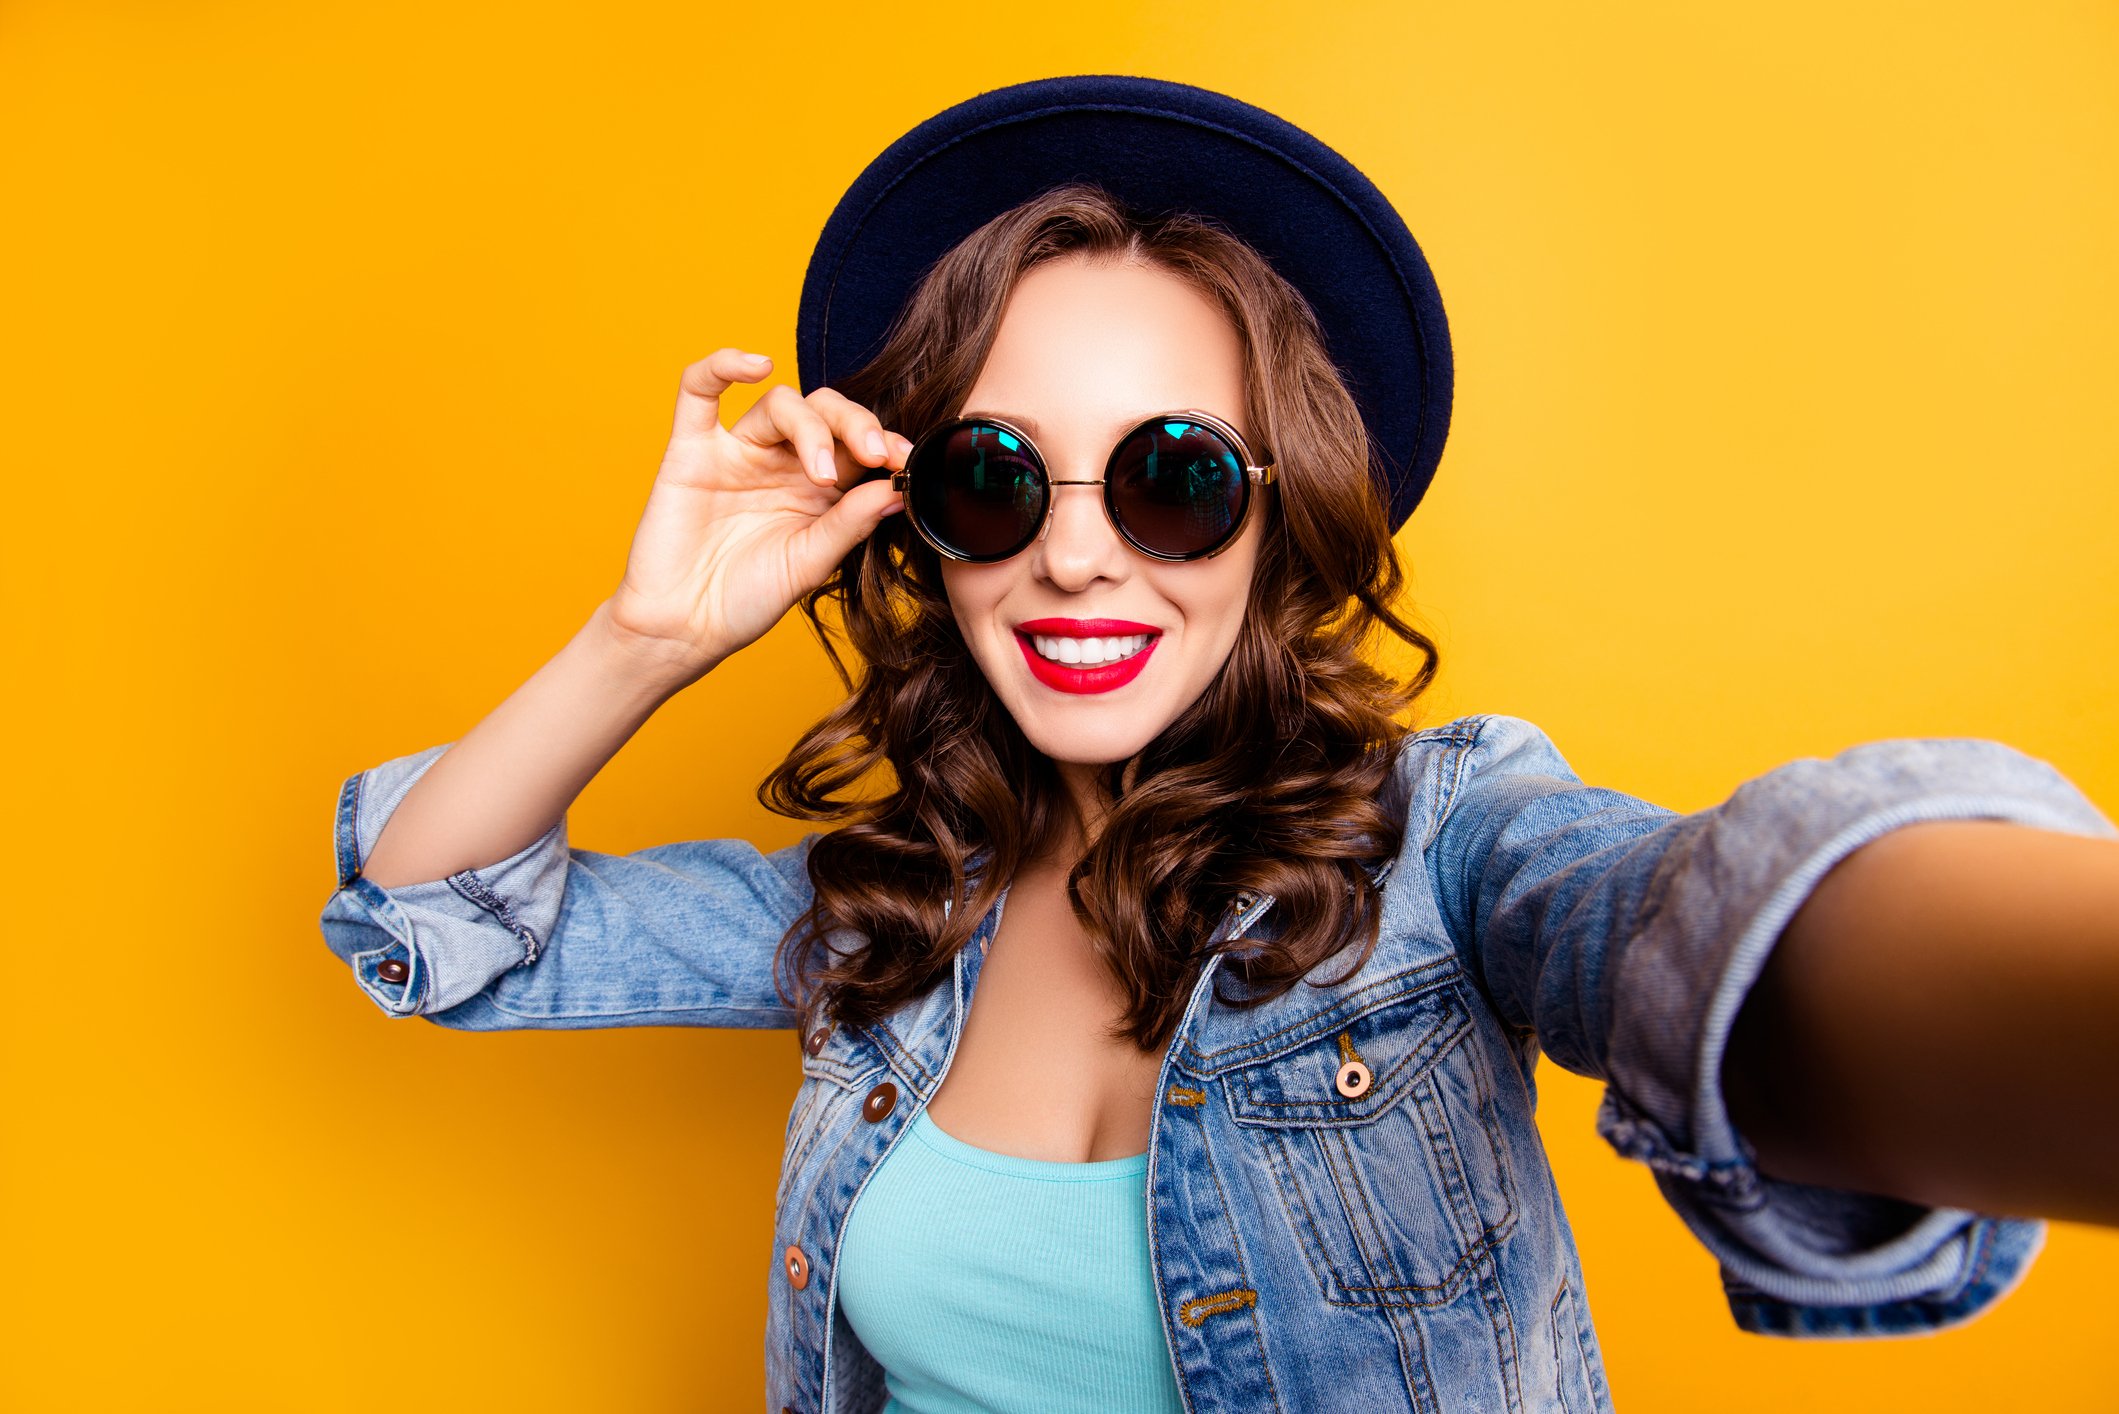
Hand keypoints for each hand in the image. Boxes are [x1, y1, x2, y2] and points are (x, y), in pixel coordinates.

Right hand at [603, 347, 909, 677]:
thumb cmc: (747, 600)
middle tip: (877, 453)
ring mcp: (737, 452)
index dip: (884, 442)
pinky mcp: (690, 450)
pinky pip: (698, 391)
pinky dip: (722, 365)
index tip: (904, 460)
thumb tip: (897, 488)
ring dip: (810, 427)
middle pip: (825, 411)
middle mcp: (781, 462)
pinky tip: (754, 364)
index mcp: (818, 489)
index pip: (857, 443)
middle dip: (856, 425)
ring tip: (822, 472)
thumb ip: (850, 523)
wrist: (685, 628)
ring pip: (780, 403)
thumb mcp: (810, 564)